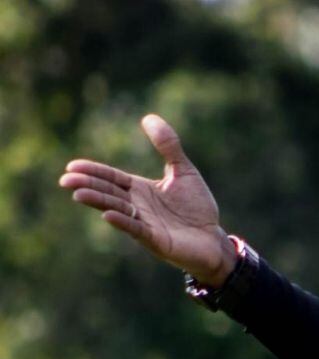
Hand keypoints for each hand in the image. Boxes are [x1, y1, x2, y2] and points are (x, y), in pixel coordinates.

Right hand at [59, 114, 235, 285]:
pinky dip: (122, 221)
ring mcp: (144, 223)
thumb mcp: (184, 172)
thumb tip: (148, 118)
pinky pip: (136, 229)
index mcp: (139, 189)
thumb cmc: (197, 207)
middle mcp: (137, 206)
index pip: (111, 178)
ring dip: (99, 202)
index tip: (72, 166)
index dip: (93, 172)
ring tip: (78, 194)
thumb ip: (169, 147)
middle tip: (65, 180)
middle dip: (88, 186)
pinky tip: (108, 215)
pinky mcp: (156, 240)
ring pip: (117, 209)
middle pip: (108, 193)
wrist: (213, 239)